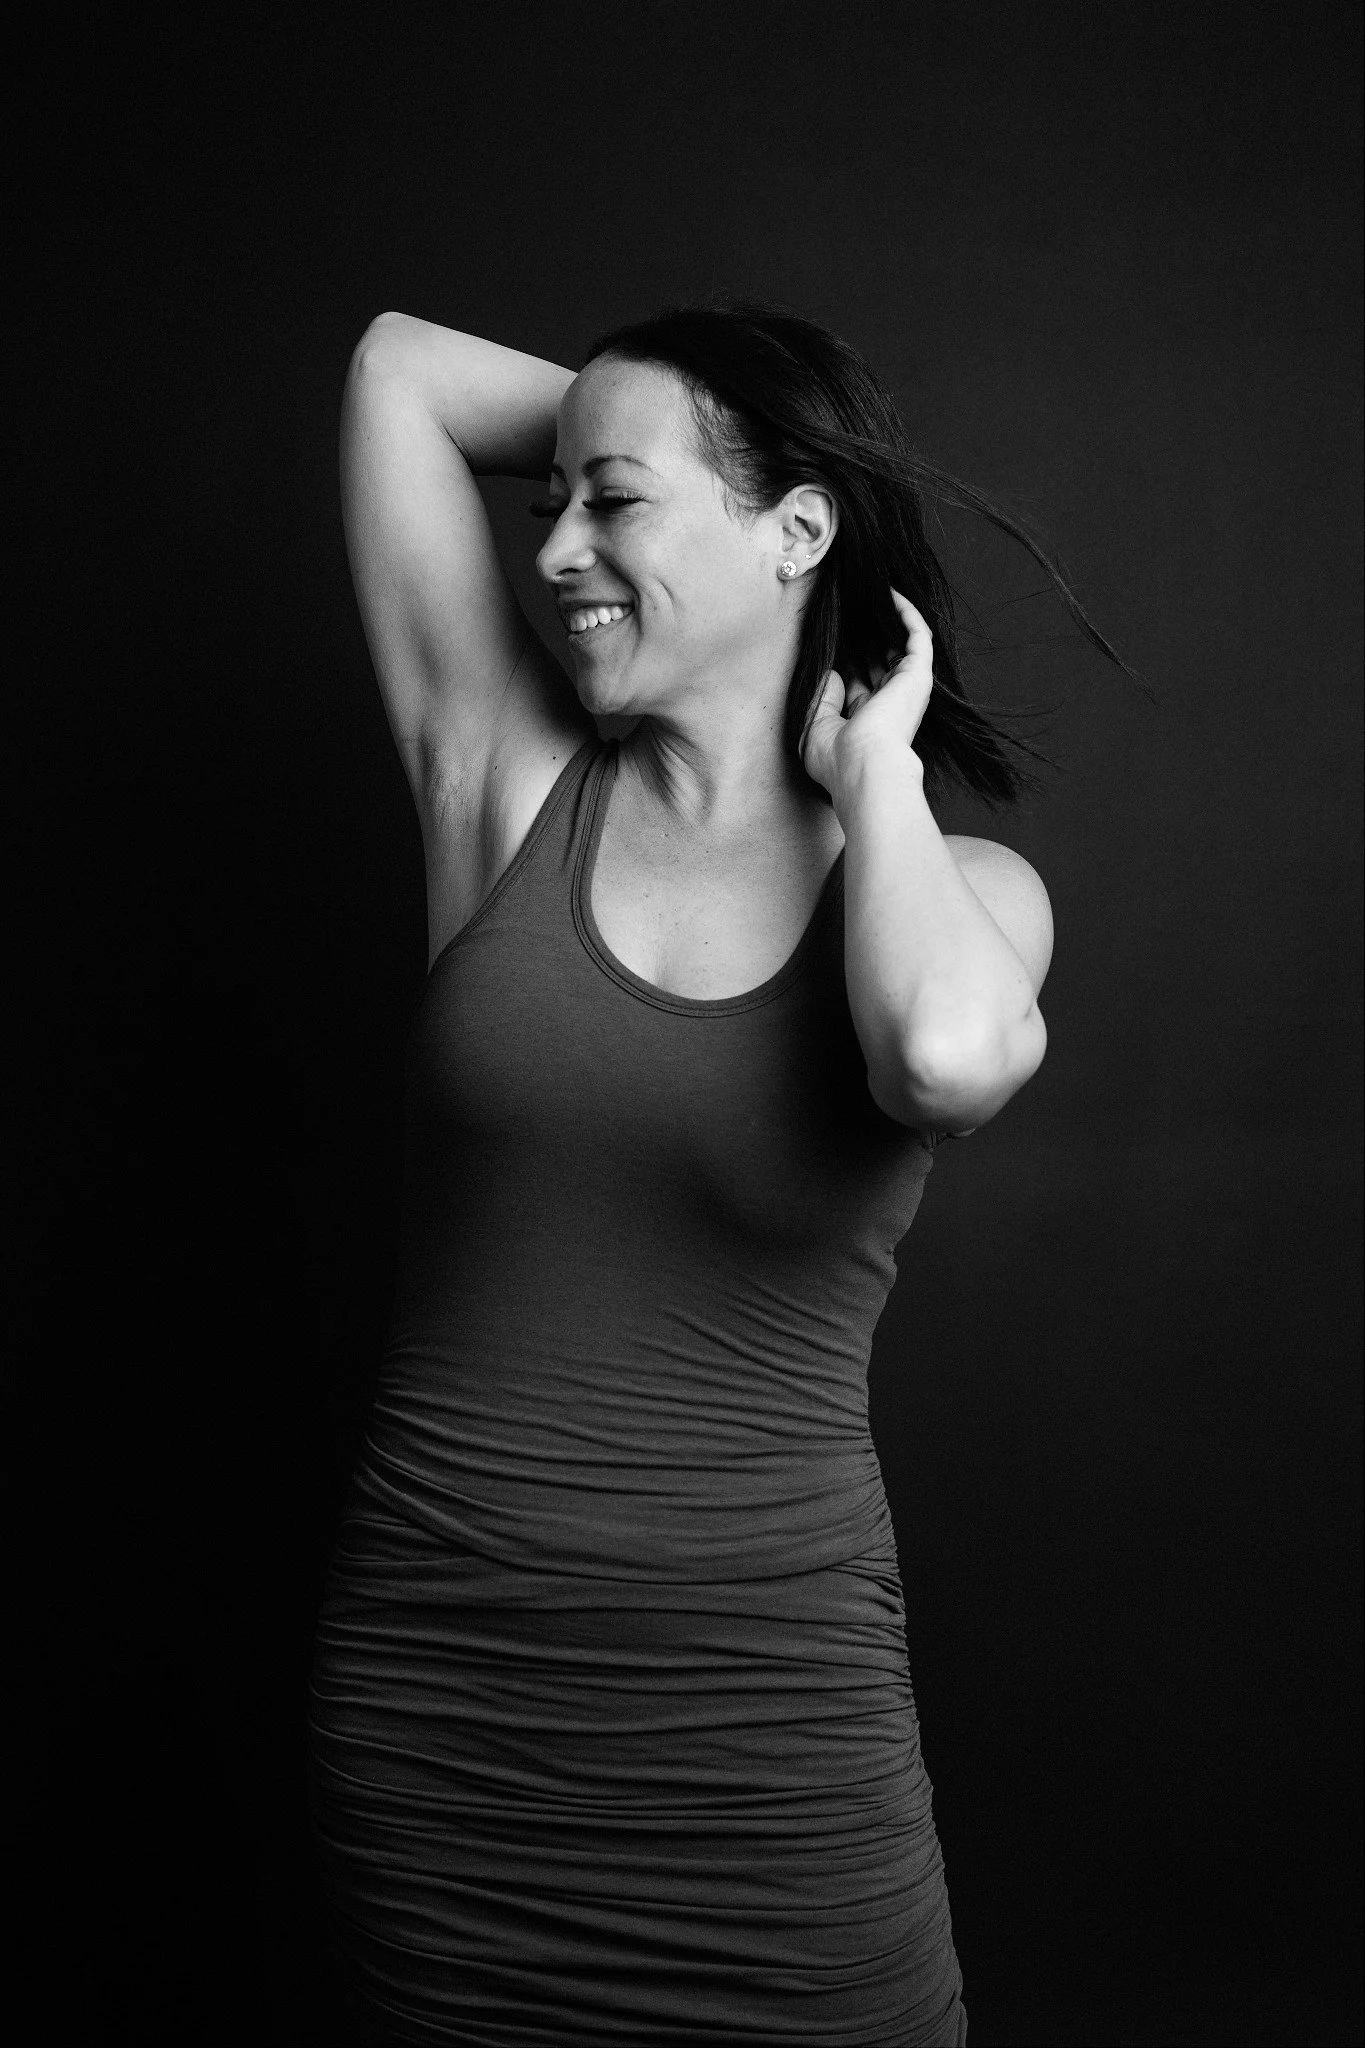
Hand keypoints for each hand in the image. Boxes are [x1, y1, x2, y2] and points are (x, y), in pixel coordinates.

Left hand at [800, 588, 934, 803]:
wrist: (863, 766)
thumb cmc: (837, 758)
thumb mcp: (815, 727)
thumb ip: (821, 698)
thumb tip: (832, 673)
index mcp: (868, 721)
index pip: (859, 683)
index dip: (846, 660)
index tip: (831, 636)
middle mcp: (890, 704)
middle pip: (880, 661)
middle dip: (866, 636)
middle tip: (849, 608)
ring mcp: (906, 688)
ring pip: (900, 644)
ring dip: (886, 619)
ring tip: (869, 592)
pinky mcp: (918, 674)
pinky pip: (917, 634)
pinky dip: (905, 613)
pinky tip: (888, 592)